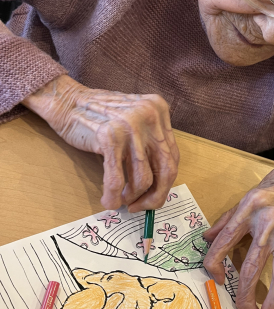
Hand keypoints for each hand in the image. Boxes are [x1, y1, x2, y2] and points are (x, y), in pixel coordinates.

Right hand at [23, 75, 178, 211]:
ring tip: (121, 200)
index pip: (173, 156)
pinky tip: (108, 201)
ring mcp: (130, 126)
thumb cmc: (99, 116)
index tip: (153, 197)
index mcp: (160, 109)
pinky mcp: (109, 138)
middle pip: (166, 169)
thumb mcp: (134, 121)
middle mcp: (150, 116)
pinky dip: (113, 195)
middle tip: (141, 207)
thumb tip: (158, 187)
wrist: (65, 101)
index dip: (165, 183)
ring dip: (132, 197)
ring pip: (143, 178)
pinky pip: (117, 179)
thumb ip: (149, 144)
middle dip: (155, 196)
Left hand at [203, 164, 273, 308]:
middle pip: (252, 267)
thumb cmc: (273, 190)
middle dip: (247, 297)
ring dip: (273, 302)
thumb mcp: (245, 197)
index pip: (224, 241)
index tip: (217, 280)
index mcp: (248, 209)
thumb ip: (226, 220)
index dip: (215, 264)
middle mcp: (268, 223)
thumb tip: (206, 239)